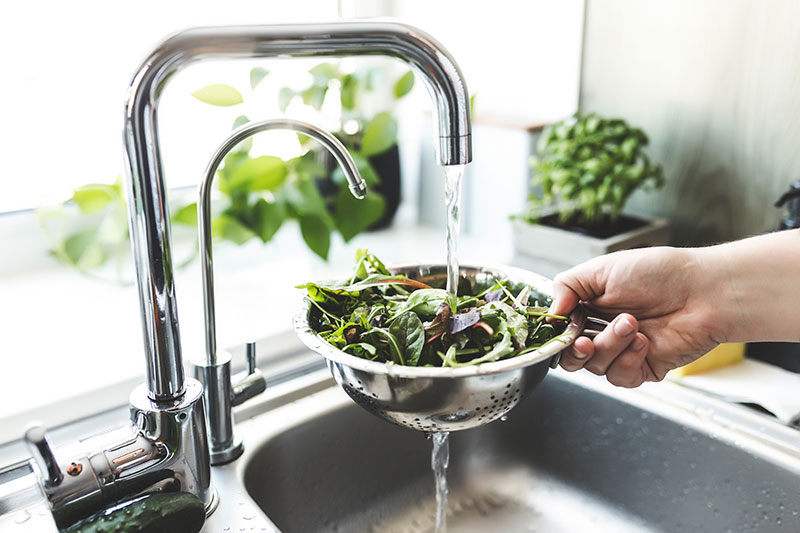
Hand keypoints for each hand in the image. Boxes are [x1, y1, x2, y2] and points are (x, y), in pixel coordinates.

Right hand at [550, 246, 723, 387]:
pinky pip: (621, 377)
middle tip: (586, 340)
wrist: (703, 292)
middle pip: (572, 357)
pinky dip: (628, 360)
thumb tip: (551, 312)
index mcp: (590, 306)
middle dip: (576, 350)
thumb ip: (566, 286)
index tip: (561, 329)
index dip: (557, 334)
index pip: (561, 330)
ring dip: (610, 346)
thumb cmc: (660, 273)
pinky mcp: (644, 368)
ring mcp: (624, 351)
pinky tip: (644, 341)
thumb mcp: (602, 269)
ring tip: (631, 324)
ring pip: (596, 366)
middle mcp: (604, 330)